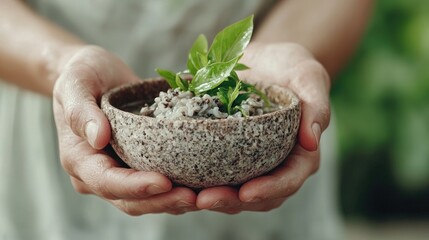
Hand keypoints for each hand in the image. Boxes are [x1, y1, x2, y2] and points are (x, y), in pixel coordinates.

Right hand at [52, 46, 197, 214]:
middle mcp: (101, 174)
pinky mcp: (142, 166)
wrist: (99, 76)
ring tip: (208, 196)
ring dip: (178, 201)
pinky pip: (162, 185)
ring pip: (150, 200)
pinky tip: (208, 183)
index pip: (107, 182)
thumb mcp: (76, 82)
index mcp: (81, 160)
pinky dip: (183, 187)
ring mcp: (123, 173)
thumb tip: (98, 137)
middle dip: (164, 201)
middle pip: (132, 201)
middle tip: (195, 197)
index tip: (163, 182)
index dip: (135, 186)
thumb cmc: (84, 75)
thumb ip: (81, 110)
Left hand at [195, 42, 329, 212]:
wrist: (263, 60)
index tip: (245, 193)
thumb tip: (312, 141)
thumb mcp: (308, 76)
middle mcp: (274, 162)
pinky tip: (176, 176)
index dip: (268, 190)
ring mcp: (248, 160)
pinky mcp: (226, 151)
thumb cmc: (292, 66)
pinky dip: (197, 178)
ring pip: (233, 189)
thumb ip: (316, 105)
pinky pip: (213, 171)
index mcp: (298, 153)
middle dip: (232, 201)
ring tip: (187, 196)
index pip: (287, 179)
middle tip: (204, 200)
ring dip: (212, 196)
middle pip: (257, 194)